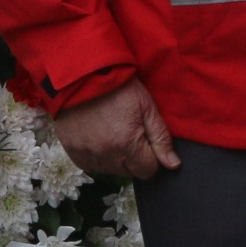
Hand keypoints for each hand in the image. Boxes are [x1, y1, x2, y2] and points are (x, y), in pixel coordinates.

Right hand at [53, 80, 180, 179]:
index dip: (150, 156)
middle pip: (129, 172)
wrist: (81, 74)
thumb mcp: (146, 106)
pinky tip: (97, 137)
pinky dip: (96, 156)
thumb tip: (173, 165)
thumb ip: (161, 137)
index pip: (148, 170)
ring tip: (111, 132)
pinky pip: (90, 166)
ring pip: (110, 170)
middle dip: (133, 157)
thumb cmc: (117, 86)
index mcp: (126, 144)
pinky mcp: (72, 151)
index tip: (145, 139)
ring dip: (114, 157)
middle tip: (128, 132)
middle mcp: (105, 155)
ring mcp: (86, 154)